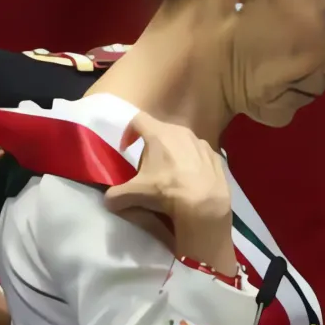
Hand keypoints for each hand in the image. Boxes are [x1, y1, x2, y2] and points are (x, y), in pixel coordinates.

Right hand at [101, 112, 235, 269]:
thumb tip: (108, 201)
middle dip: (151, 147)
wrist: (205, 205)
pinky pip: (199, 155)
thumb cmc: (166, 191)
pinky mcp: (216, 156)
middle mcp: (181, 131)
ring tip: (171, 175)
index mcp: (159, 134)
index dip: (128, 132)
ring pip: (182, 142)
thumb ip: (115, 195)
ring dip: (173, 154)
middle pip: (160, 132)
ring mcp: (201, 143)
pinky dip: (192, 164)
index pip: (138, 120)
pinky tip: (191, 181)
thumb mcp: (134, 194)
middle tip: (148, 168)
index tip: (126, 149)